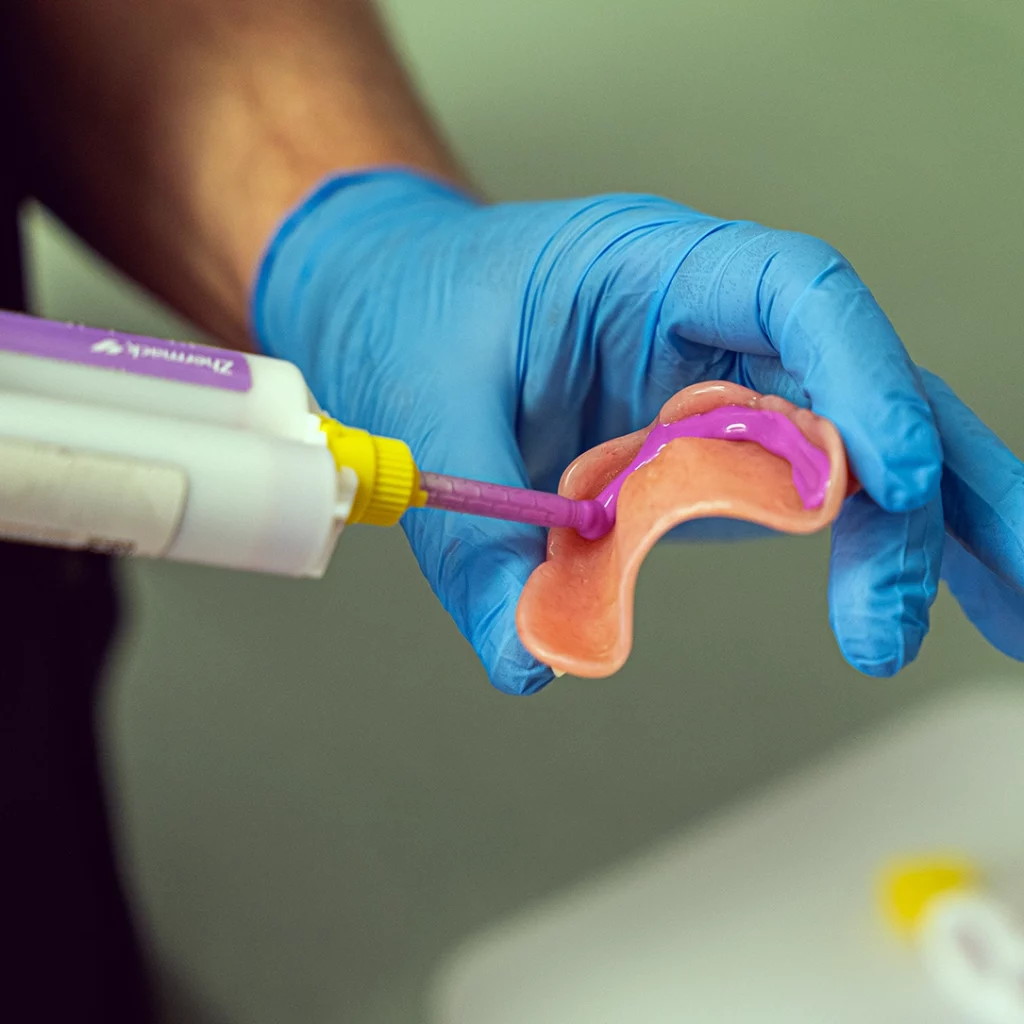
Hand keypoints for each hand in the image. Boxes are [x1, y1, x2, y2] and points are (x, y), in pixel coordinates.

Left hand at [253, 169, 1023, 693]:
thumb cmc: (412, 315)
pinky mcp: (706, 451)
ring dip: (929, 528)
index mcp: (653, 269)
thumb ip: (483, 539)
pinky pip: (798, 490)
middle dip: (928, 488)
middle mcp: (707, 323)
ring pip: (856, 442)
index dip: (860, 376)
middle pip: (858, 383)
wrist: (391, 302)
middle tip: (955, 601)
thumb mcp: (430, 416)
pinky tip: (905, 598)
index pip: (795, 292)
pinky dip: (861, 544)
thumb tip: (533, 655)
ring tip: (998, 616)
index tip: (884, 478)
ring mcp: (716, 390)